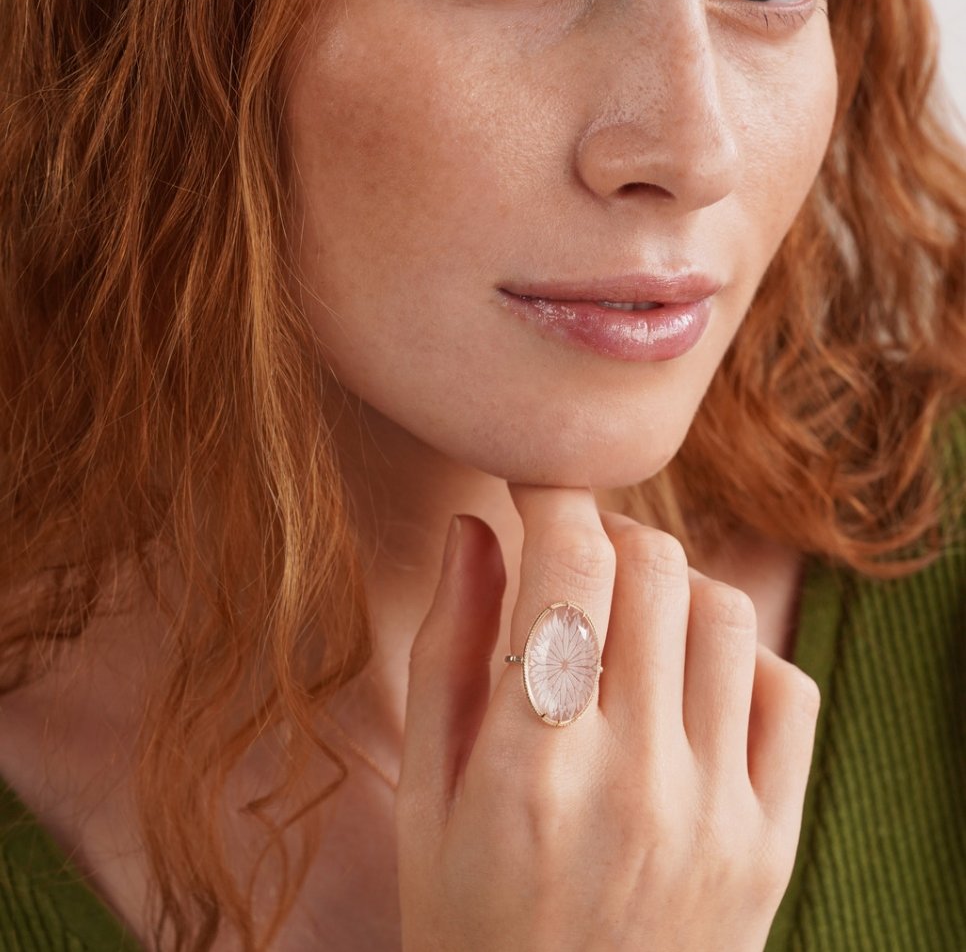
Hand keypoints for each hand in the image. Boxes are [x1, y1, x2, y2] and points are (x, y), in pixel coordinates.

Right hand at [397, 485, 819, 950]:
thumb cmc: (466, 922)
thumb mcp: (425, 795)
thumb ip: (450, 649)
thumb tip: (475, 530)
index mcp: (529, 769)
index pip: (569, 569)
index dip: (550, 497)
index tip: (531, 488)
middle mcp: (635, 782)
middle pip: (652, 569)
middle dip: (605, 529)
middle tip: (571, 548)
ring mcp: (716, 815)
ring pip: (722, 612)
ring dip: (668, 581)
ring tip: (625, 608)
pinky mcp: (769, 841)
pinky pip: (784, 690)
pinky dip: (737, 652)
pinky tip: (686, 673)